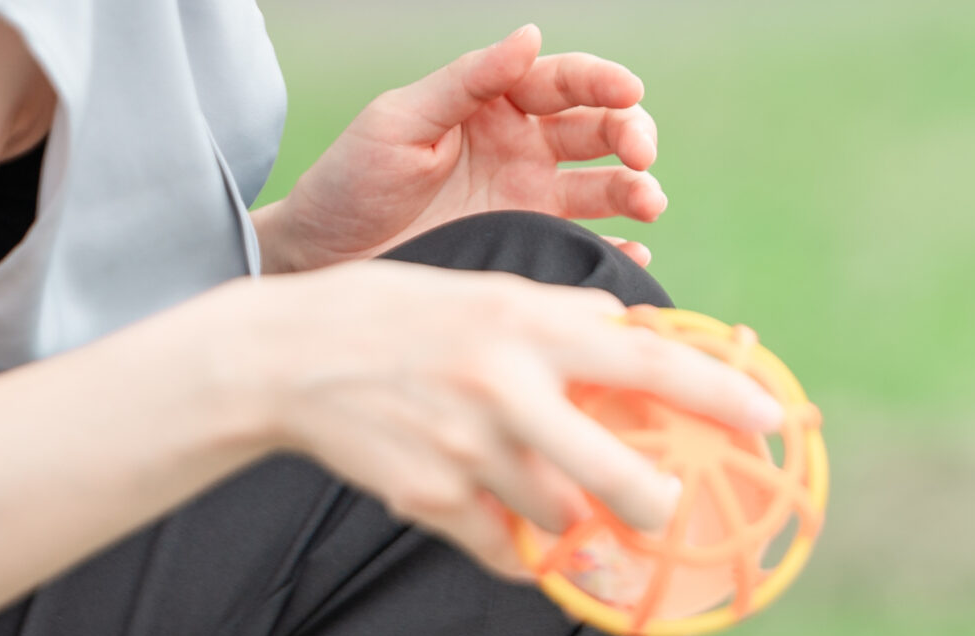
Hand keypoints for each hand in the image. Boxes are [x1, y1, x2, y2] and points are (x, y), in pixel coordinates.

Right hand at [229, 262, 781, 581]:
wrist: (283, 358)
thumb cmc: (399, 317)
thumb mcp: (484, 293)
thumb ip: (563, 317)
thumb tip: (637, 334)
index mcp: (526, 326)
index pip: (646, 362)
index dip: (718, 393)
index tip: (771, 419)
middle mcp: (504, 389)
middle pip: (616, 477)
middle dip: (657, 507)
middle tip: (672, 510)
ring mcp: (468, 452)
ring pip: (559, 517)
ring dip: (571, 519)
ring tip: (547, 493)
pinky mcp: (433, 501)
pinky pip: (506, 548)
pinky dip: (521, 547)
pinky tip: (511, 526)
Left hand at [252, 25, 664, 274]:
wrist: (325, 260)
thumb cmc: (352, 181)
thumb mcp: (402, 119)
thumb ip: (467, 81)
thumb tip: (530, 35)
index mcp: (493, 104)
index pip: (561, 81)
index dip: (601, 81)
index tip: (630, 90)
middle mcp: (522, 148)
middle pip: (597, 131)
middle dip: (630, 136)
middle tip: (640, 157)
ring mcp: (531, 202)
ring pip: (605, 187)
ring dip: (637, 191)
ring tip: (649, 204)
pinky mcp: (531, 249)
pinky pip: (588, 245)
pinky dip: (619, 249)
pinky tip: (633, 254)